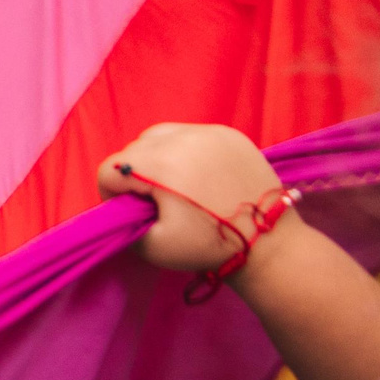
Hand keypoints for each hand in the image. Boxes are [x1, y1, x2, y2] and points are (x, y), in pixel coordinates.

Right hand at [98, 122, 284, 274]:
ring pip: (159, 135)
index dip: (113, 194)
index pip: (110, 169)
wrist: (269, 243)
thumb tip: (121, 204)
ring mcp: (208, 132)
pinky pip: (189, 133)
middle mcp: (182, 139)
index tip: (132, 212)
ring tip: (174, 183)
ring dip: (157, 157)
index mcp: (159, 165)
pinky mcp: (229, 134)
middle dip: (135, 174)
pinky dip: (184, 150)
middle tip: (156, 200)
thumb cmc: (209, 246)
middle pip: (133, 149)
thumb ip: (121, 222)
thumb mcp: (152, 246)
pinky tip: (198, 173)